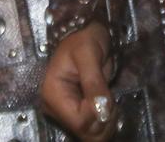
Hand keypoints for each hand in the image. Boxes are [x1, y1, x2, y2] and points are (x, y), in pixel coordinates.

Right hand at [40, 23, 116, 140]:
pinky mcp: (78, 114)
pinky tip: (109, 104)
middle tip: (111, 97)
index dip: (97, 113)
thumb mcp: (88, 54)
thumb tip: (101, 108)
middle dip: (104, 119)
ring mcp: (68, 113)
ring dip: (108, 121)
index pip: (78, 121)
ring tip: (110, 98)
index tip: (107, 94)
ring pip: (92, 135)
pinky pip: (95, 128)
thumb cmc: (84, 38)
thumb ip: (94, 82)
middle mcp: (57, 109)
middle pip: (85, 132)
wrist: (85, 32)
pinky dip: (107, 120)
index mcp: (53, 94)